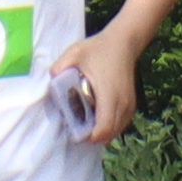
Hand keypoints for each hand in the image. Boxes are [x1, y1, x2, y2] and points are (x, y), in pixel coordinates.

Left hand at [58, 30, 139, 146]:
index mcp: (109, 95)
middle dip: (92, 137)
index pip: (103, 129)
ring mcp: (130, 105)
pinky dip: (110, 126)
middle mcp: (123, 104)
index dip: (88, 137)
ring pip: (117, 131)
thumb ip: (60, 67)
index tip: (74, 133)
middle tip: (76, 129)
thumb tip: (50, 80)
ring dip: (102, 133)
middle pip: (109, 134)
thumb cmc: (98, 48)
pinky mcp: (132, 104)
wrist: (123, 43)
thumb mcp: (74, 53)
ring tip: (85, 124)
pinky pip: (121, 123)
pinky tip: (97, 118)